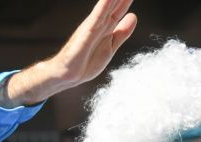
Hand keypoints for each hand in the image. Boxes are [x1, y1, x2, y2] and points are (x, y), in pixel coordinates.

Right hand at [3, 0, 136, 106]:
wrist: (67, 74)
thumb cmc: (85, 62)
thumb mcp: (110, 46)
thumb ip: (122, 32)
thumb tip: (133, 16)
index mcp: (105, 28)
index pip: (118, 10)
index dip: (125, 1)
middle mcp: (98, 24)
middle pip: (112, 5)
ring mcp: (92, 27)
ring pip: (105, 7)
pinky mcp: (86, 33)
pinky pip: (96, 19)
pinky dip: (103, 8)